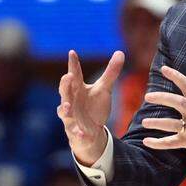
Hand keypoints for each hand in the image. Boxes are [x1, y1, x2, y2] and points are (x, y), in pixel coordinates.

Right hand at [57, 49, 124, 164]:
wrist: (91, 131)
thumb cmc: (94, 107)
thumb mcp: (104, 89)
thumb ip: (111, 72)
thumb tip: (120, 52)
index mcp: (78, 89)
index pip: (75, 74)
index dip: (73, 64)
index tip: (72, 52)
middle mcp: (71, 101)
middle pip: (65, 92)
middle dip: (65, 85)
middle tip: (68, 76)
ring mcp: (71, 117)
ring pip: (64, 112)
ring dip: (65, 109)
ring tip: (67, 107)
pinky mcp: (74, 131)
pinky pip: (74, 132)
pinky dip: (77, 133)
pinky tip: (82, 133)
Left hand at [141, 56, 185, 178]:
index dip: (176, 76)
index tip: (163, 69)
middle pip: (178, 102)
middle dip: (162, 98)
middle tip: (147, 97)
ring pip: (173, 124)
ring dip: (157, 123)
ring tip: (144, 122)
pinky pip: (172, 142)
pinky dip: (159, 143)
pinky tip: (146, 141)